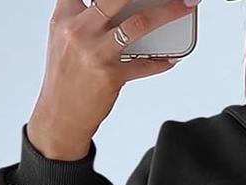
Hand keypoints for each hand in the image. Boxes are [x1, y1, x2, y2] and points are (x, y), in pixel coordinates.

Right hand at [31, 0, 193, 157]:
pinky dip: (162, 61)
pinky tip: (172, 58)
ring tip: (185, 7)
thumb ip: (84, 17)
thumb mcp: (64, 38)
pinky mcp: (111, 75)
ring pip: (138, 24)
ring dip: (167, 13)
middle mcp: (79, 30)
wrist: (60, 113)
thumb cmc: (67, 75)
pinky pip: (145, 65)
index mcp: (65, 16)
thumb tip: (118, 6)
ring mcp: (96, 52)